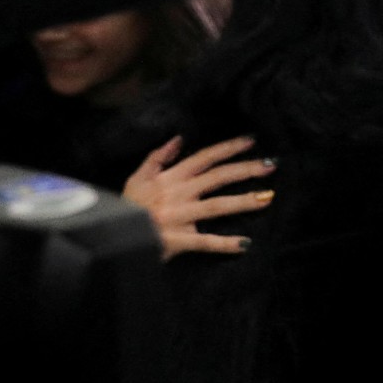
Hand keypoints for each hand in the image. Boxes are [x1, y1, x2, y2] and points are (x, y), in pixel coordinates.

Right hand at [122, 135, 276, 258]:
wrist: (111, 237)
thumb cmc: (126, 208)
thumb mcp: (137, 178)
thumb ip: (157, 158)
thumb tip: (179, 138)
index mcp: (169, 178)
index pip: (204, 158)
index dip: (228, 148)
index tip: (251, 141)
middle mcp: (177, 194)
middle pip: (217, 178)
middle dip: (245, 170)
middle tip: (271, 165)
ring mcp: (178, 217)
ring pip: (216, 207)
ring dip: (243, 202)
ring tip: (268, 197)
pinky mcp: (177, 240)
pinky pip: (205, 242)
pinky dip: (225, 244)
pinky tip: (246, 244)